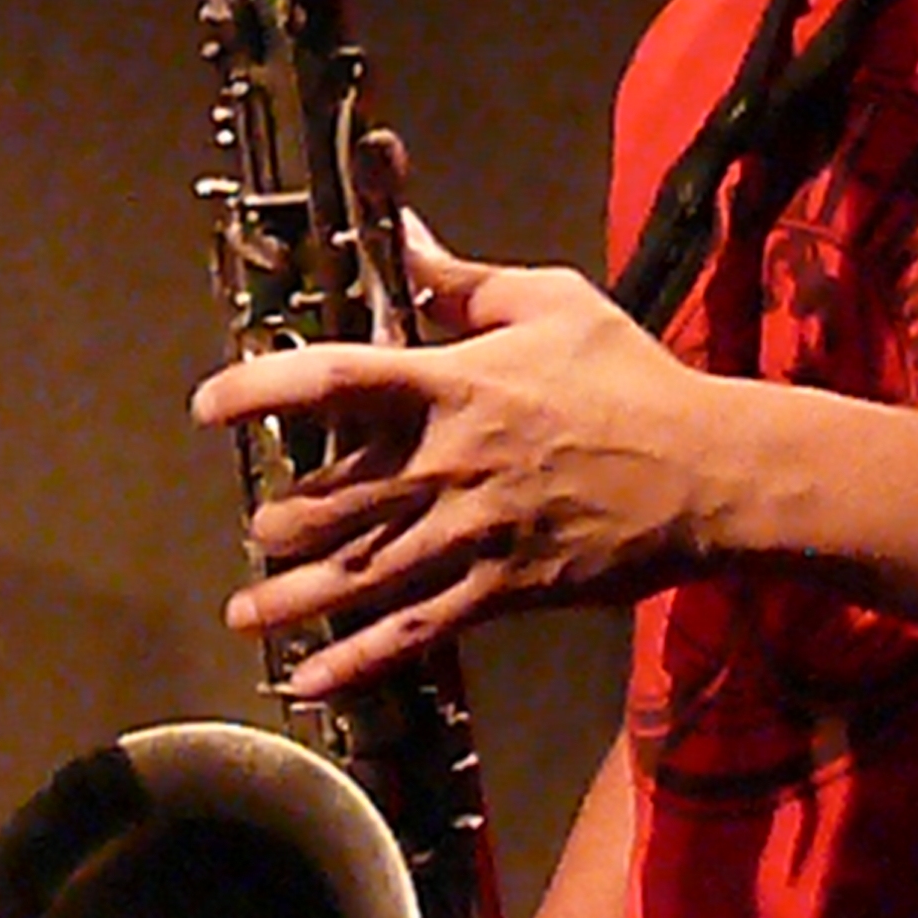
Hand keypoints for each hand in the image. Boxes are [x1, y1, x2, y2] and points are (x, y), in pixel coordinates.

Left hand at [189, 214, 715, 692]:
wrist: (707, 473)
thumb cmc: (630, 380)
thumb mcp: (550, 302)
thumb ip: (461, 279)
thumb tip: (404, 237)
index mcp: (450, 384)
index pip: (330, 380)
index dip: (258, 390)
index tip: (211, 405)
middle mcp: (444, 464)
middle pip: (329, 498)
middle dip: (281, 519)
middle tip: (258, 527)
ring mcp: (468, 536)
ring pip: (355, 575)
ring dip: (291, 598)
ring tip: (245, 611)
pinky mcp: (498, 592)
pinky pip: (411, 633)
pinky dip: (354, 661)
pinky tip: (308, 680)